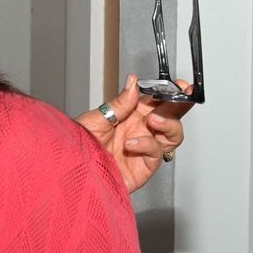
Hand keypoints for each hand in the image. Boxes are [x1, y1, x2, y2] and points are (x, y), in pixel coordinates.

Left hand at [76, 74, 191, 194]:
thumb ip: (120, 103)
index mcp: (131, 115)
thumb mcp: (97, 118)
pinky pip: (156, 154)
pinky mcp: (144, 167)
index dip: (171, 91)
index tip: (180, 85)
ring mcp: (144, 149)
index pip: (158, 100)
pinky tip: (131, 143)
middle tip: (180, 96)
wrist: (72, 171)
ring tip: (154, 120)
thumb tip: (133, 82)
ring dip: (169, 124)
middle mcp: (141, 131)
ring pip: (173, 136)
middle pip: (171, 116)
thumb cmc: (79, 146)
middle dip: (180, 105)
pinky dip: (147, 145)